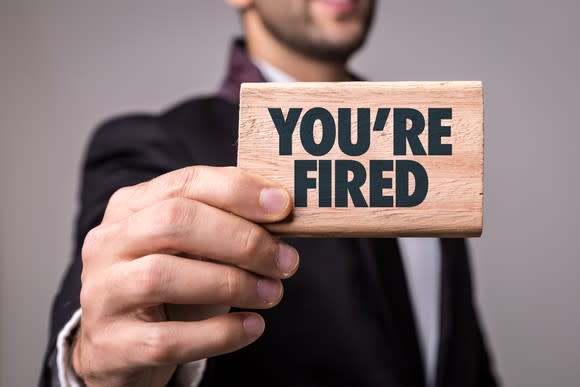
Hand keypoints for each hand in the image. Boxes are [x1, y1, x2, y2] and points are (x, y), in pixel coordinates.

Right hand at [71, 166, 298, 386]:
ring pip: (162, 277)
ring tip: (272, 293)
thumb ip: (224, 223)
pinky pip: (169, 338)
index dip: (238, 191)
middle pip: (175, 223)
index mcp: (131, 206)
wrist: (122, 345)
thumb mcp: (191, 246)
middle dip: (241, 239)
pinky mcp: (113, 344)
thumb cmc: (169, 285)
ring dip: (232, 284)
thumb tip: (281, 212)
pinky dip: (219, 334)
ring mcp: (103, 293)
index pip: (185, 183)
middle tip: (285, 261)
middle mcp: (109, 243)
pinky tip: (252, 326)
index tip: (282, 206)